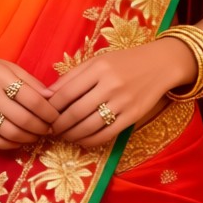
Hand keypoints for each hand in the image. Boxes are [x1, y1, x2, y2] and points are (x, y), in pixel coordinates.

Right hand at [0, 45, 59, 149]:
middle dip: (42, 128)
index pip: (33, 99)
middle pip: (24, 119)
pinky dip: (12, 145)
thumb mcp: (5, 65)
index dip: (49, 112)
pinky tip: (19, 140)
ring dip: (30, 138)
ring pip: (11, 133)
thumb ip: (29, 80)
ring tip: (37, 136)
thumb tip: (53, 97)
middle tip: (50, 129)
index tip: (57, 116)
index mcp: (0, 75)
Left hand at [47, 41, 186, 147]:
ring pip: (90, 126)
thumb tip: (47, 95)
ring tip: (64, 136)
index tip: (43, 115)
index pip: (66, 92)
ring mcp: (123, 102)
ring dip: (72, 135)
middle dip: (59, 125)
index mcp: (98, 67)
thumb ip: (72, 76)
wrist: (159, 65)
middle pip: (76, 112)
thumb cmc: (124, 62)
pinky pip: (107, 134)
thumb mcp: (97, 61)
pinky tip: (82, 140)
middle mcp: (111, 84)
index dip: (51, 108)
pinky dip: (91, 141)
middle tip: (51, 130)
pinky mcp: (133, 116)